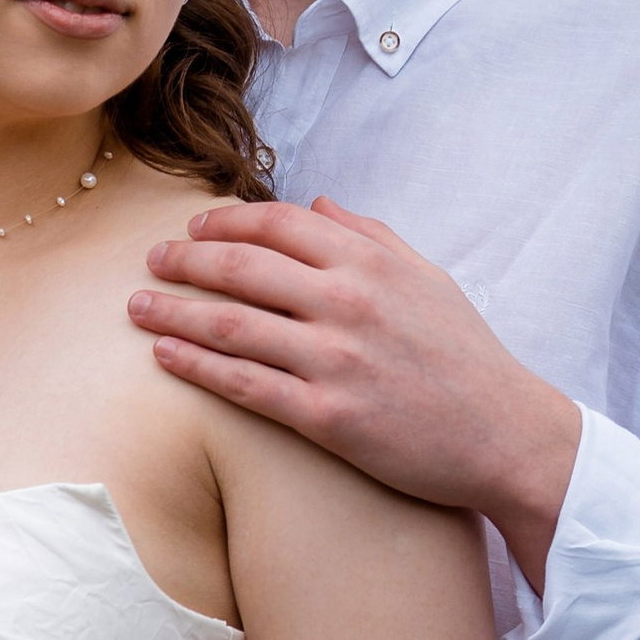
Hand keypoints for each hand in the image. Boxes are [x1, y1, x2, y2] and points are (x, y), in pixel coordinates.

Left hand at [127, 195, 583, 590]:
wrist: (504, 435)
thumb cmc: (465, 357)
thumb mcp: (428, 279)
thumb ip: (370, 236)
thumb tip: (317, 204)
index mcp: (370, 262)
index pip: (277, 223)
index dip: (226, 222)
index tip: (194, 228)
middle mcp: (348, 302)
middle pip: (241, 267)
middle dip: (185, 260)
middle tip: (151, 261)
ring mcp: (335, 360)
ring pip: (231, 325)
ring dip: (174, 311)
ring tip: (136, 306)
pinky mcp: (326, 417)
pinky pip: (244, 384)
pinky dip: (196, 366)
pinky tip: (164, 354)